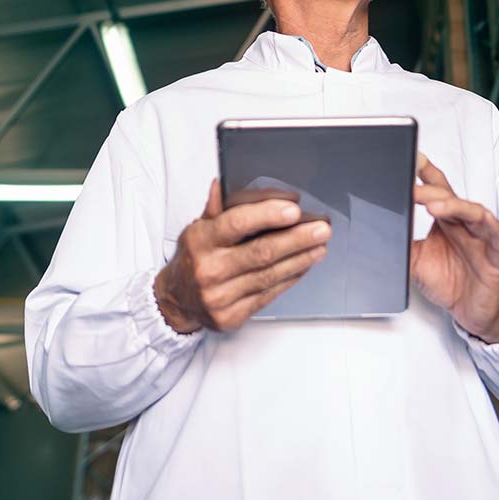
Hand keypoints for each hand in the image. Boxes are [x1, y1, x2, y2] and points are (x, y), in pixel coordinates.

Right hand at [153, 180, 331, 332]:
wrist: (177, 300)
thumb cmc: (193, 259)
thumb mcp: (197, 230)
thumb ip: (215, 209)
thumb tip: (222, 183)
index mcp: (200, 241)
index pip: (236, 224)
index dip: (267, 216)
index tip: (293, 210)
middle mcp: (209, 270)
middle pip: (261, 253)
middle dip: (296, 240)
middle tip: (321, 229)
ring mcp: (220, 296)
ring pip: (269, 275)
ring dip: (300, 259)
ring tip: (320, 246)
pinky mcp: (232, 316)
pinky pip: (269, 295)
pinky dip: (290, 278)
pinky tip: (303, 265)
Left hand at [410, 154, 498, 342]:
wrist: (471, 313)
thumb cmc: (448, 283)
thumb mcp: (414, 261)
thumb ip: (399, 243)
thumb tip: (374, 230)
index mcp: (446, 221)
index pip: (436, 190)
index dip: (424, 174)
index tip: (408, 159)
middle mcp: (464, 224)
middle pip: (450, 198)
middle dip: (429, 191)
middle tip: (409, 186)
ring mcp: (482, 236)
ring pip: (472, 211)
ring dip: (453, 205)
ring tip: (432, 204)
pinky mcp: (496, 253)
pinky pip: (495, 234)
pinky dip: (485, 224)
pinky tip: (472, 219)